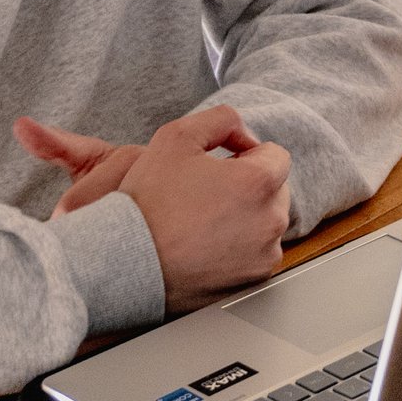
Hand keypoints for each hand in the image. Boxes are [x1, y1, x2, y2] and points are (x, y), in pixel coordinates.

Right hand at [16, 109, 292, 313]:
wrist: (126, 262)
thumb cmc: (149, 202)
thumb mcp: (176, 136)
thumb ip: (221, 120)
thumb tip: (243, 133)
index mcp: (260, 181)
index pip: (275, 155)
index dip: (245, 155)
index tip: (220, 165)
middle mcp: (271, 220)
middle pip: (274, 190)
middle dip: (249, 186)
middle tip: (207, 192)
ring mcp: (263, 254)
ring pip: (264, 223)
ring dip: (245, 217)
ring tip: (202, 220)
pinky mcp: (251, 280)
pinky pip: (255, 255)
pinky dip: (238, 248)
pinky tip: (204, 244)